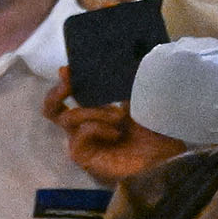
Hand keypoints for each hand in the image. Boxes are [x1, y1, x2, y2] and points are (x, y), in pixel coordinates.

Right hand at [48, 71, 184, 188]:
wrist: (164, 157)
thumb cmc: (155, 130)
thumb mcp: (139, 99)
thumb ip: (122, 85)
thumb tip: (116, 60)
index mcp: (96, 112)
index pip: (70, 96)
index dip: (65, 82)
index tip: (68, 69)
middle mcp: (84, 127)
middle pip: (52, 109)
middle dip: (56, 93)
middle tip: (68, 84)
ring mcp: (82, 143)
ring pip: (69, 118)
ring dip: (93, 112)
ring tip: (118, 116)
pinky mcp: (83, 157)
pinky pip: (78, 135)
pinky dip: (96, 128)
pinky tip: (115, 133)